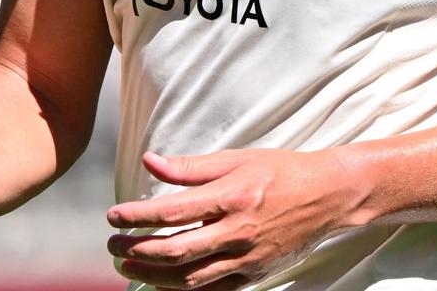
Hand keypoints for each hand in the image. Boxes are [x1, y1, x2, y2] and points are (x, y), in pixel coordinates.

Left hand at [107, 148, 359, 290]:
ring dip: (153, 275)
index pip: (172, 212)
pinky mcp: (253, 274)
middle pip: (176, 250)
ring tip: (127, 267)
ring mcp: (245, 258)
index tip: (113, 215)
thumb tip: (150, 162)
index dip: (138, 216)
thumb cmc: (277, 170)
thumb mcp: (234, 159)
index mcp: (229, 197)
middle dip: (138, 250)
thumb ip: (190, 166)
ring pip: (190, 277)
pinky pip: (211, 289)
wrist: (324, 196)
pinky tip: (162, 283)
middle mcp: (236, 232)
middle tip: (112, 246)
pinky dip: (183, 289)